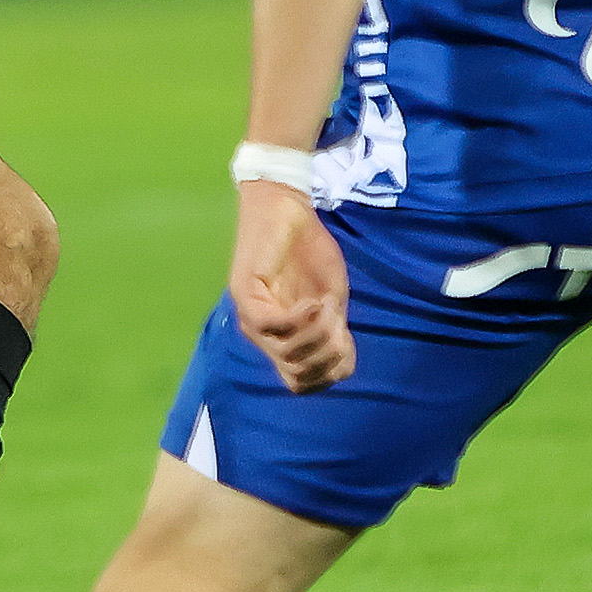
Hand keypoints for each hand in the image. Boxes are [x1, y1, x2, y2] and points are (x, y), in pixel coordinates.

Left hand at [229, 180, 353, 392]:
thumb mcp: (331, 297)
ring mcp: (252, 317)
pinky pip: (273, 327)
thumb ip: (334, 330)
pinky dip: (300, 320)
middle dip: (327, 357)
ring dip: (317, 337)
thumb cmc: (309, 249)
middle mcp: (263, 335)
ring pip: (287, 356)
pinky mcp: (245, 295)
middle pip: (298, 377)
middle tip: (337, 324)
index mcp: (283, 338)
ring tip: (326, 308)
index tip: (346, 344)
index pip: (302, 384)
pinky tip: (313, 303)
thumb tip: (341, 359)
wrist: (287, 208)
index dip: (330, 374)